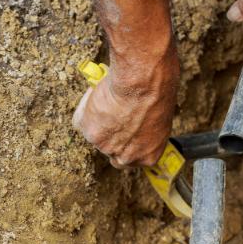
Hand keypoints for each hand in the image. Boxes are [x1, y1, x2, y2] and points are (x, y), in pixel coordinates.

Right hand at [72, 52, 178, 167]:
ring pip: (95, 134)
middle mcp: (126, 158)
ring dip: (98, 119)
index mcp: (147, 157)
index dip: (127, 144)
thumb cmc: (158, 94)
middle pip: (112, 152)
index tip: (125, 130)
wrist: (142, 85)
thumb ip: (147, 130)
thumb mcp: (161, 119)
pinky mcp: (88, 131)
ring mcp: (104, 146)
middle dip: (110, 137)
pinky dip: (86, 107)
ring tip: (110, 98)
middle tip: (112, 115)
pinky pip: (82, 120)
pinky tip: (99, 94)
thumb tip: (139, 124)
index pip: (133, 159)